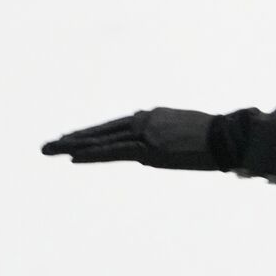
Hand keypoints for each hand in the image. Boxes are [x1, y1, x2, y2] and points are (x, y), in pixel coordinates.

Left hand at [41, 108, 222, 170]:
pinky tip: (73, 158)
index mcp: (153, 117)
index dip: (91, 134)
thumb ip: (166, 138)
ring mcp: (146, 134)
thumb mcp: (185, 133)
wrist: (227, 138)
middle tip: (47, 146)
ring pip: (103, 140)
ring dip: (74, 146)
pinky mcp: (150, 148)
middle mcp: (145, 121)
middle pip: (102, 131)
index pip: (115, 127)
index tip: (70, 139)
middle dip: (73, 139)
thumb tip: (155, 151)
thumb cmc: (214, 138)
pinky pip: (115, 152)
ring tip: (51, 150)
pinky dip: (93, 155)